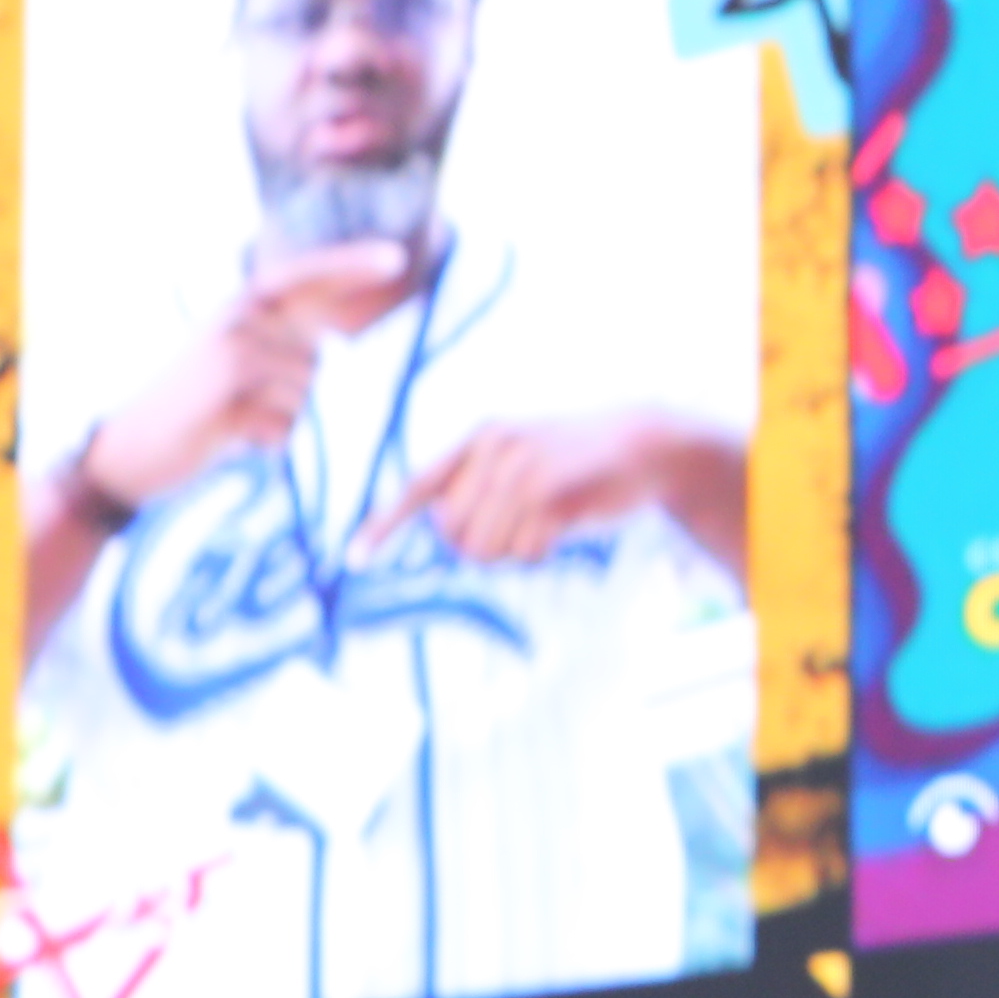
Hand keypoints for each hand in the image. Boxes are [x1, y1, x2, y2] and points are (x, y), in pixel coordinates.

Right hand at [76, 238, 419, 516]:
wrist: (135, 446)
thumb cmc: (202, 407)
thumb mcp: (243, 360)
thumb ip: (286, 343)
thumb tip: (336, 340)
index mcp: (243, 307)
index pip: (305, 275)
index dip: (350, 264)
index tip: (399, 256)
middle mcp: (239, 318)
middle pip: (316, 360)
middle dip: (293, 395)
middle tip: (236, 403)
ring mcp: (234, 350)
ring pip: (306, 396)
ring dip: (280, 420)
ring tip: (233, 415)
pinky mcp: (231, 386)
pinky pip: (288, 425)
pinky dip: (267, 441)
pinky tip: (229, 433)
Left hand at [395, 411, 680, 569]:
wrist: (645, 447)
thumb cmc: (579, 462)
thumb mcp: (522, 458)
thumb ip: (481, 485)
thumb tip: (447, 534)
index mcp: (480, 438)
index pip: (418, 487)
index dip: (384, 526)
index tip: (353, 559)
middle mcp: (495, 451)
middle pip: (453, 532)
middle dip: (479, 546)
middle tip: (517, 533)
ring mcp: (525, 473)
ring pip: (488, 547)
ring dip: (514, 551)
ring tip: (543, 527)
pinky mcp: (555, 498)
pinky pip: (526, 551)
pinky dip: (541, 553)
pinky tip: (563, 530)